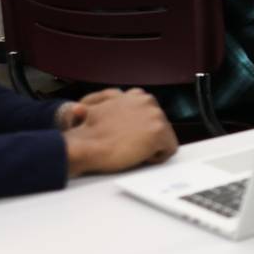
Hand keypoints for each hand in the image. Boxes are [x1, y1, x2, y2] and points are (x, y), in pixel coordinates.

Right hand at [63, 90, 178, 176]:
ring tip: (130, 149)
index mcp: (136, 95)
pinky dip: (156, 157)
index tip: (129, 136)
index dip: (141, 129)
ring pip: (166, 137)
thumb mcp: (105, 109)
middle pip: (160, 125)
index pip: (152, 115)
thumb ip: (121, 106)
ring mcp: (155, 115)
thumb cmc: (90, 134)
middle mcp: (148, 101)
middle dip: (147, 136)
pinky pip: (169, 150)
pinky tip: (138, 156)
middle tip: (128, 144)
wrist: (85, 146)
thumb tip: (122, 111)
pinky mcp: (159, 132)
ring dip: (151, 146)